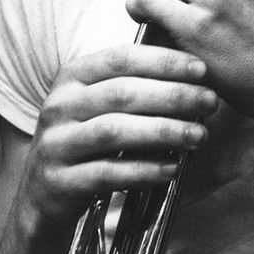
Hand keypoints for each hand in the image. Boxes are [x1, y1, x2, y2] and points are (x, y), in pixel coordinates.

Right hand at [20, 45, 219, 223]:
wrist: (43, 194)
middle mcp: (59, 105)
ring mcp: (55, 144)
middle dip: (173, 95)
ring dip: (164, 132)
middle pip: (121, 93)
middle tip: (210, 101)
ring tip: (199, 135)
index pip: (122, 59)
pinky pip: (107, 173)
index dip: (164, 61)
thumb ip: (136, 83)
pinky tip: (172, 168)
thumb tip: (193, 69)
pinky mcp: (59, 182)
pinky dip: (143, 170)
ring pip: (115, 131)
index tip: (201, 69)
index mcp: (73, 76)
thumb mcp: (100, 103)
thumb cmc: (87, 139)